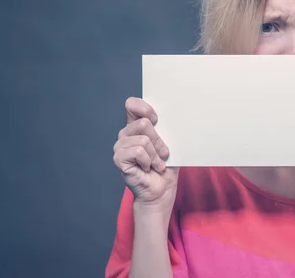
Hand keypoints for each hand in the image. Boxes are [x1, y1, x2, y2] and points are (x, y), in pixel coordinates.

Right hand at [113, 97, 178, 213]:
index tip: (157, 119)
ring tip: (157, 163)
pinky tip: (147, 168)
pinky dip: (149, 161)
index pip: (132, 104)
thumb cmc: (166, 166)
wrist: (161, 189)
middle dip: (159, 141)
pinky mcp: (119, 159)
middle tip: (163, 153)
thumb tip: (175, 115)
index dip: (145, 108)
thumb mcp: (170, 143)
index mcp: (136, 126)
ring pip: (144, 140)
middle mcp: (126, 134)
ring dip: (155, 155)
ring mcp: (120, 146)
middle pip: (144, 123)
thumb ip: (166, 128)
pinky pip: (138, 151)